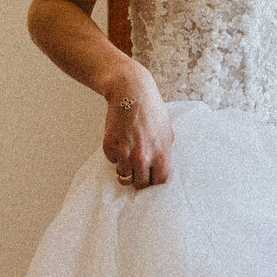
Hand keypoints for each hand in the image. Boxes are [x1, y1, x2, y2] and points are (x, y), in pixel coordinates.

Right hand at [103, 67, 173, 188]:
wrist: (131, 93)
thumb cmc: (151, 109)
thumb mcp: (166, 131)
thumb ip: (164, 150)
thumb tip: (161, 165)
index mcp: (161, 155)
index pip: (158, 182)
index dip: (154, 180)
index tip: (150, 176)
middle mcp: (143, 158)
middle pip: (140, 184)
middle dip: (138, 178)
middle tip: (137, 170)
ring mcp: (125, 154)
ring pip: (123, 177)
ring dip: (125, 170)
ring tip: (127, 157)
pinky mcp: (110, 147)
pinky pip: (112, 161)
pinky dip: (114, 156)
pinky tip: (119, 142)